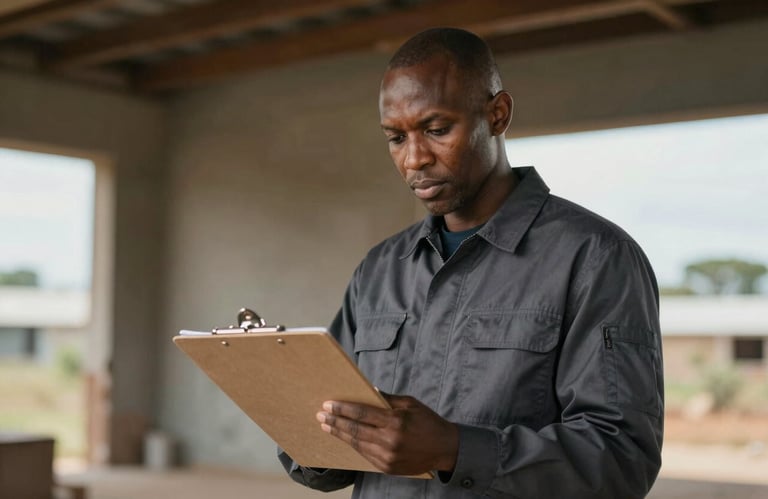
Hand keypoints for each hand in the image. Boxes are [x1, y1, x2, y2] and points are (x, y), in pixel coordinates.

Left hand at [316, 393, 458, 475]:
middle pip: (355, 430)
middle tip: (320, 415)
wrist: (446, 449)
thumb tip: (368, 392)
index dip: (342, 409)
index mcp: (396, 421)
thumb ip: (388, 399)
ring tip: (327, 426)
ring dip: (340, 434)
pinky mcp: (388, 467)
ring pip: (357, 444)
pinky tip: (345, 438)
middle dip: (335, 421)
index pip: (362, 413)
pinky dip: (354, 445)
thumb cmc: (428, 422)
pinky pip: (365, 455)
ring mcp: (388, 457)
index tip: (328, 404)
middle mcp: (390, 440)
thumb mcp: (411, 403)